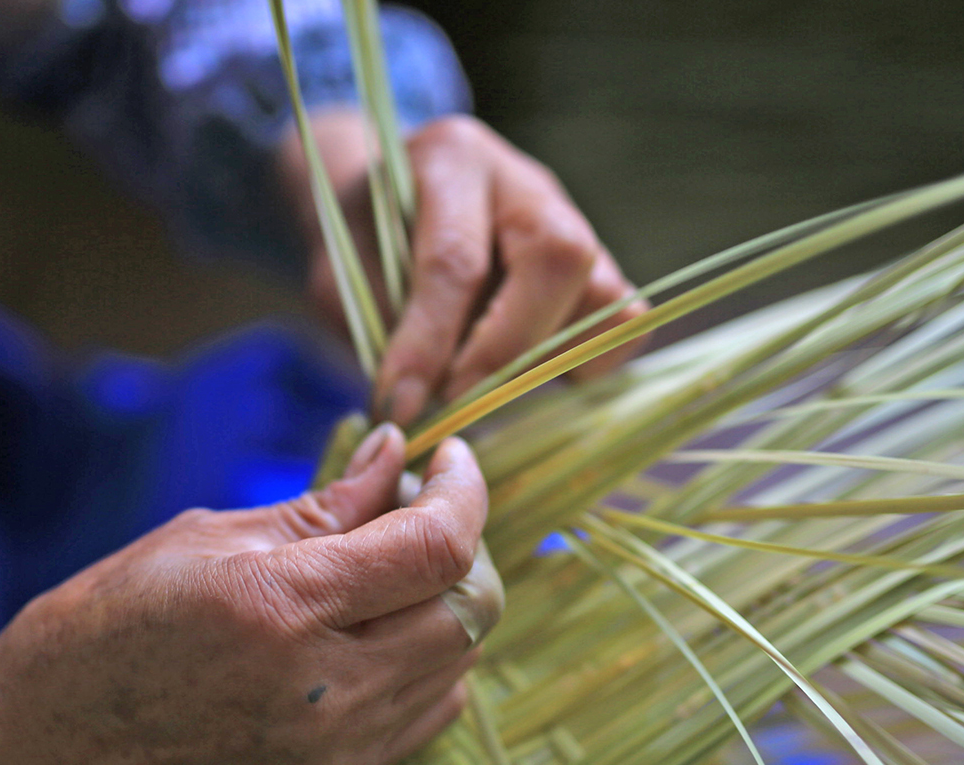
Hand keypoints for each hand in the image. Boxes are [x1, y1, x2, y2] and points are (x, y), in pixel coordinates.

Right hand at [0, 425, 500, 764]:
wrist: (62, 735)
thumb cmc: (119, 614)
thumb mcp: (213, 535)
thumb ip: (326, 503)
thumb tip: (401, 451)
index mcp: (283, 606)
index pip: (437, 549)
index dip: (464, 492)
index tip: (452, 457)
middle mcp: (322, 687)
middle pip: (470, 610)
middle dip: (463, 546)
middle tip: (417, 510)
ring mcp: (334, 746)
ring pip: (461, 662)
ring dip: (447, 603)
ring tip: (390, 570)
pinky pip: (433, 711)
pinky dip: (430, 660)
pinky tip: (379, 630)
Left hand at [280, 111, 649, 424]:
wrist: (390, 211)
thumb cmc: (365, 245)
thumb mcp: (342, 276)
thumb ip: (377, 327)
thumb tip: (414, 404)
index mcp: (451, 161)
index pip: (454, 258)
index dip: (429, 342)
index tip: (402, 403)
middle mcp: (526, 183)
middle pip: (558, 257)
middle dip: (506, 348)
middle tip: (458, 401)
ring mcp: (575, 222)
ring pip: (606, 294)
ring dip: (551, 360)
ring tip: (491, 392)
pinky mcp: (597, 269)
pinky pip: (621, 324)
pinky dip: (583, 364)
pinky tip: (527, 380)